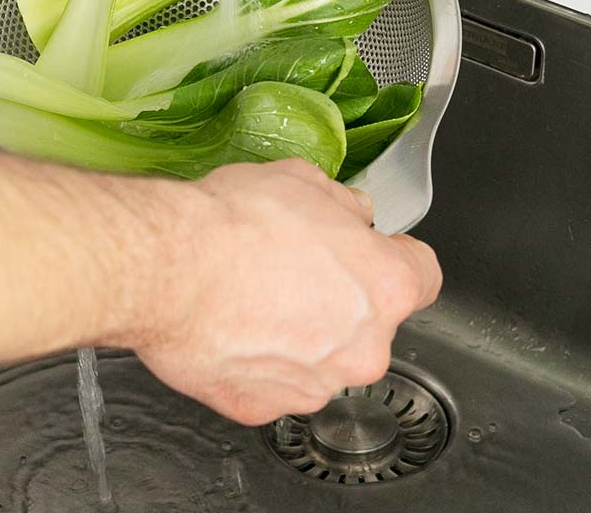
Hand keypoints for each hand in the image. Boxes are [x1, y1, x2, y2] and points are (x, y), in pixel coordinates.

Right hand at [131, 159, 442, 424]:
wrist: (166, 268)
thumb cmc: (234, 223)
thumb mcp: (303, 181)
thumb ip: (344, 205)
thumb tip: (353, 215)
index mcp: (388, 288)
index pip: (424, 276)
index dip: (394, 258)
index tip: (371, 252)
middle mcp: (363, 347)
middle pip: (370, 325)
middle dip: (341, 302)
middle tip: (293, 272)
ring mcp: (314, 386)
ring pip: (322, 360)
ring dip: (300, 337)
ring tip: (252, 301)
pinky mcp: (263, 409)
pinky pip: (273, 385)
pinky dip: (257, 365)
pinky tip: (230, 330)